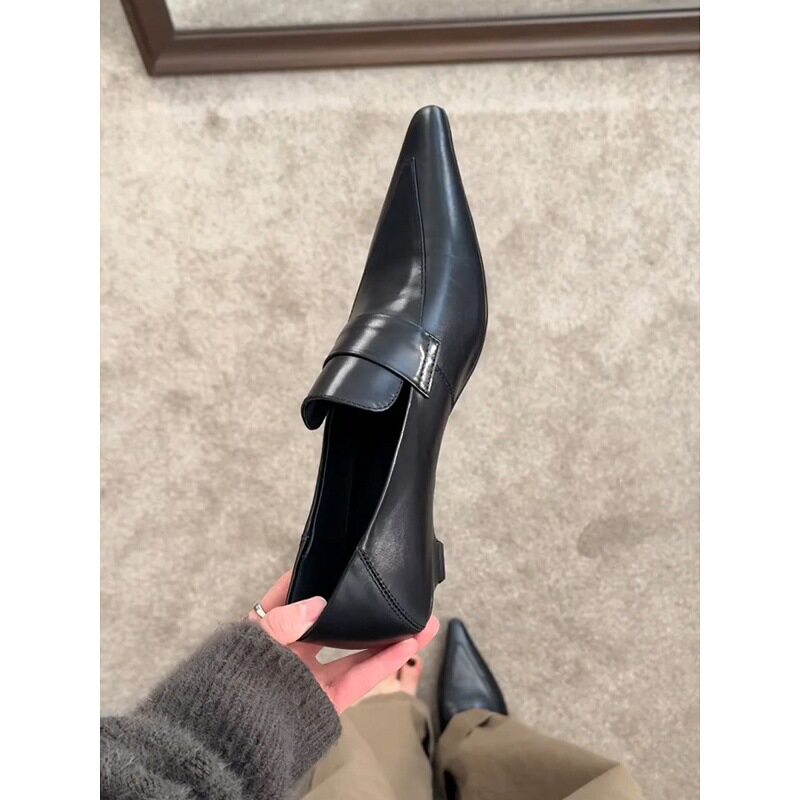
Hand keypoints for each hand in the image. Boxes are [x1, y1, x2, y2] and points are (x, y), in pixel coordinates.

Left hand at [248, 570, 439, 712]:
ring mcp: (312, 677)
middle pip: (334, 624)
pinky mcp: (328, 701)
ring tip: (421, 621)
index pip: (288, 597)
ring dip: (389, 637)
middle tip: (388, 591)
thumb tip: (319, 605)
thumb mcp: (255, 643)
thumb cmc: (236, 684)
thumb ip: (285, 621)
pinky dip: (384, 661)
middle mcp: (291, 653)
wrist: (234, 739)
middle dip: (363, 609)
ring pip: (356, 652)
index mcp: (265, 633)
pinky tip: (409, 643)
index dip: (307, 577)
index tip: (330, 558)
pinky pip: (360, 677)